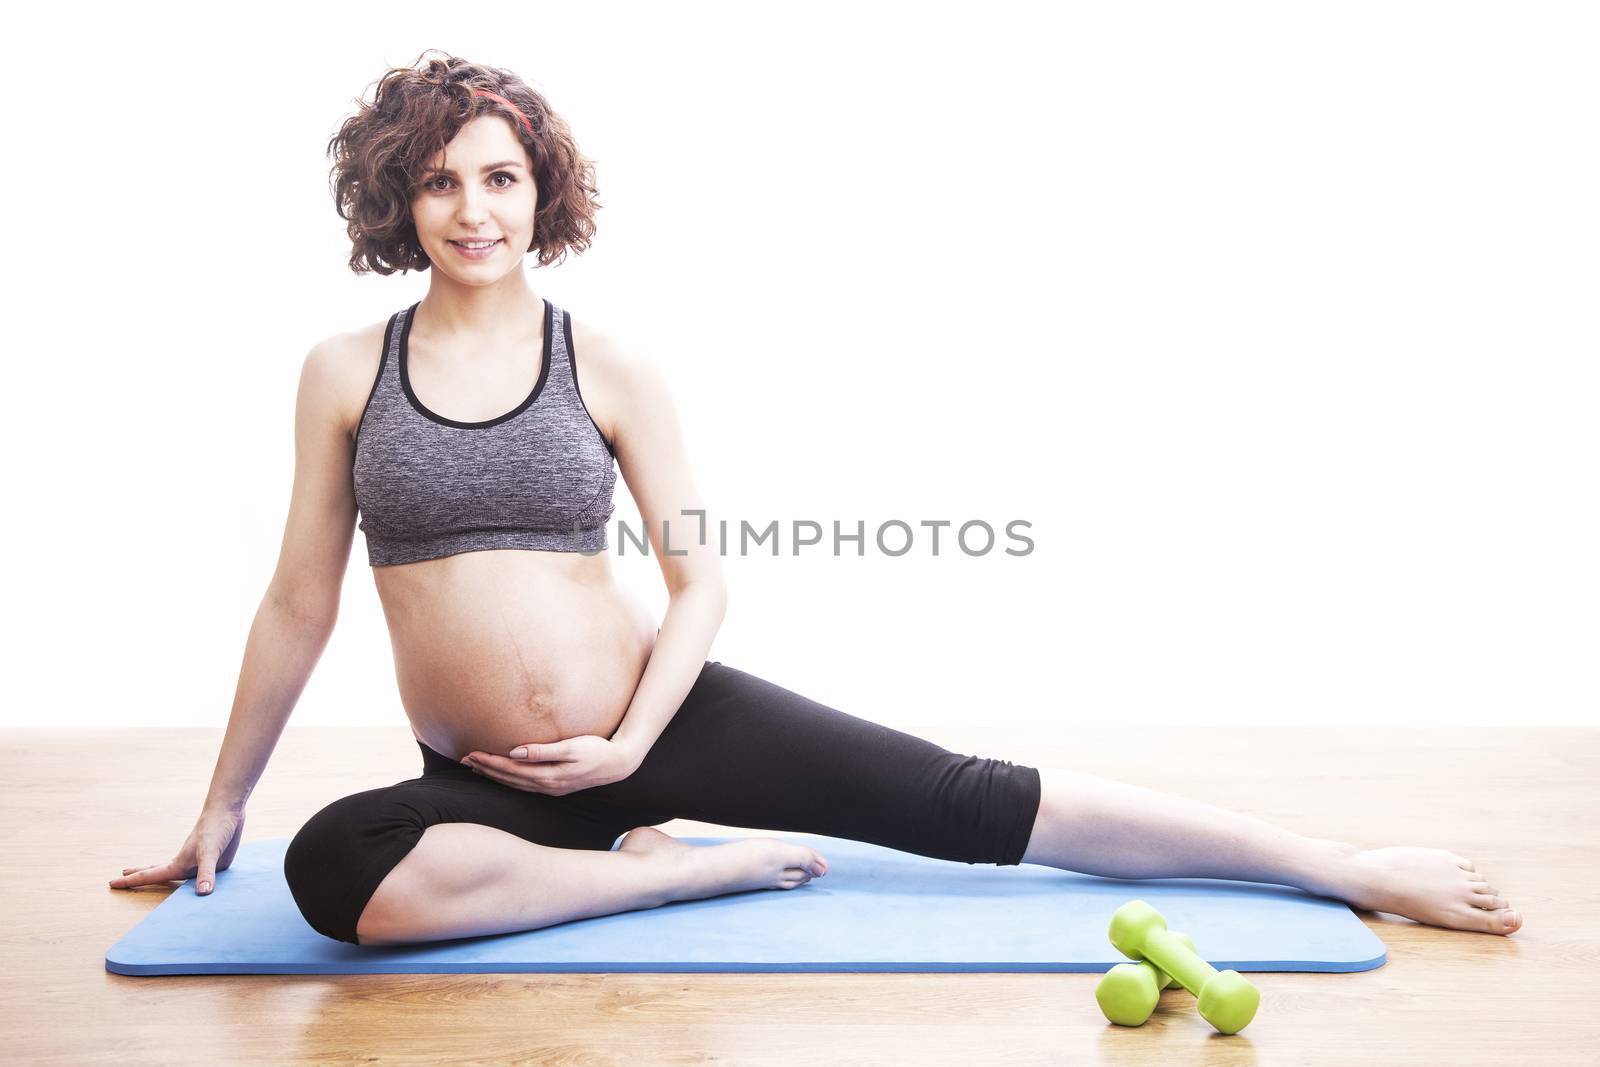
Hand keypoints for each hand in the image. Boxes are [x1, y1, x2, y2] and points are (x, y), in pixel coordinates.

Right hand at [109, 806, 245, 895]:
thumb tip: (202, 893)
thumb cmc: (215, 829)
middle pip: (156, 873)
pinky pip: (197, 874)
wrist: (227, 810)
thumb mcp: (210, 853)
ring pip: (175, 874)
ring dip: (160, 876)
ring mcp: (197, 862)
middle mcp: (185, 864)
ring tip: (144, 876)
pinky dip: (189, 879)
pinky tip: (191, 879)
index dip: (131, 882)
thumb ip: (206, 873)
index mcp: (179, 864)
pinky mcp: (212, 860)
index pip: (150, 876)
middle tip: (118, 879)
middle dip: (138, 877)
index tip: (110, 884)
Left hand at [461, 735, 642, 795]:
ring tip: (476, 768)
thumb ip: (543, 751)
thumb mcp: (572, 747)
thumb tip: (516, 751)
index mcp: (548, 775)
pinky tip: (503, 775)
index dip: (490, 762)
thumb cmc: (597, 750)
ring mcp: (551, 788)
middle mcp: (546, 785)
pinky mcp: (555, 786)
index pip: (511, 768)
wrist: (619, 764)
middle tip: (464, 760)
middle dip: (486, 769)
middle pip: (509, 778)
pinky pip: (524, 785)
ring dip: (495, 776)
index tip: (471, 753)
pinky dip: (509, 780)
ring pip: (515, 784)